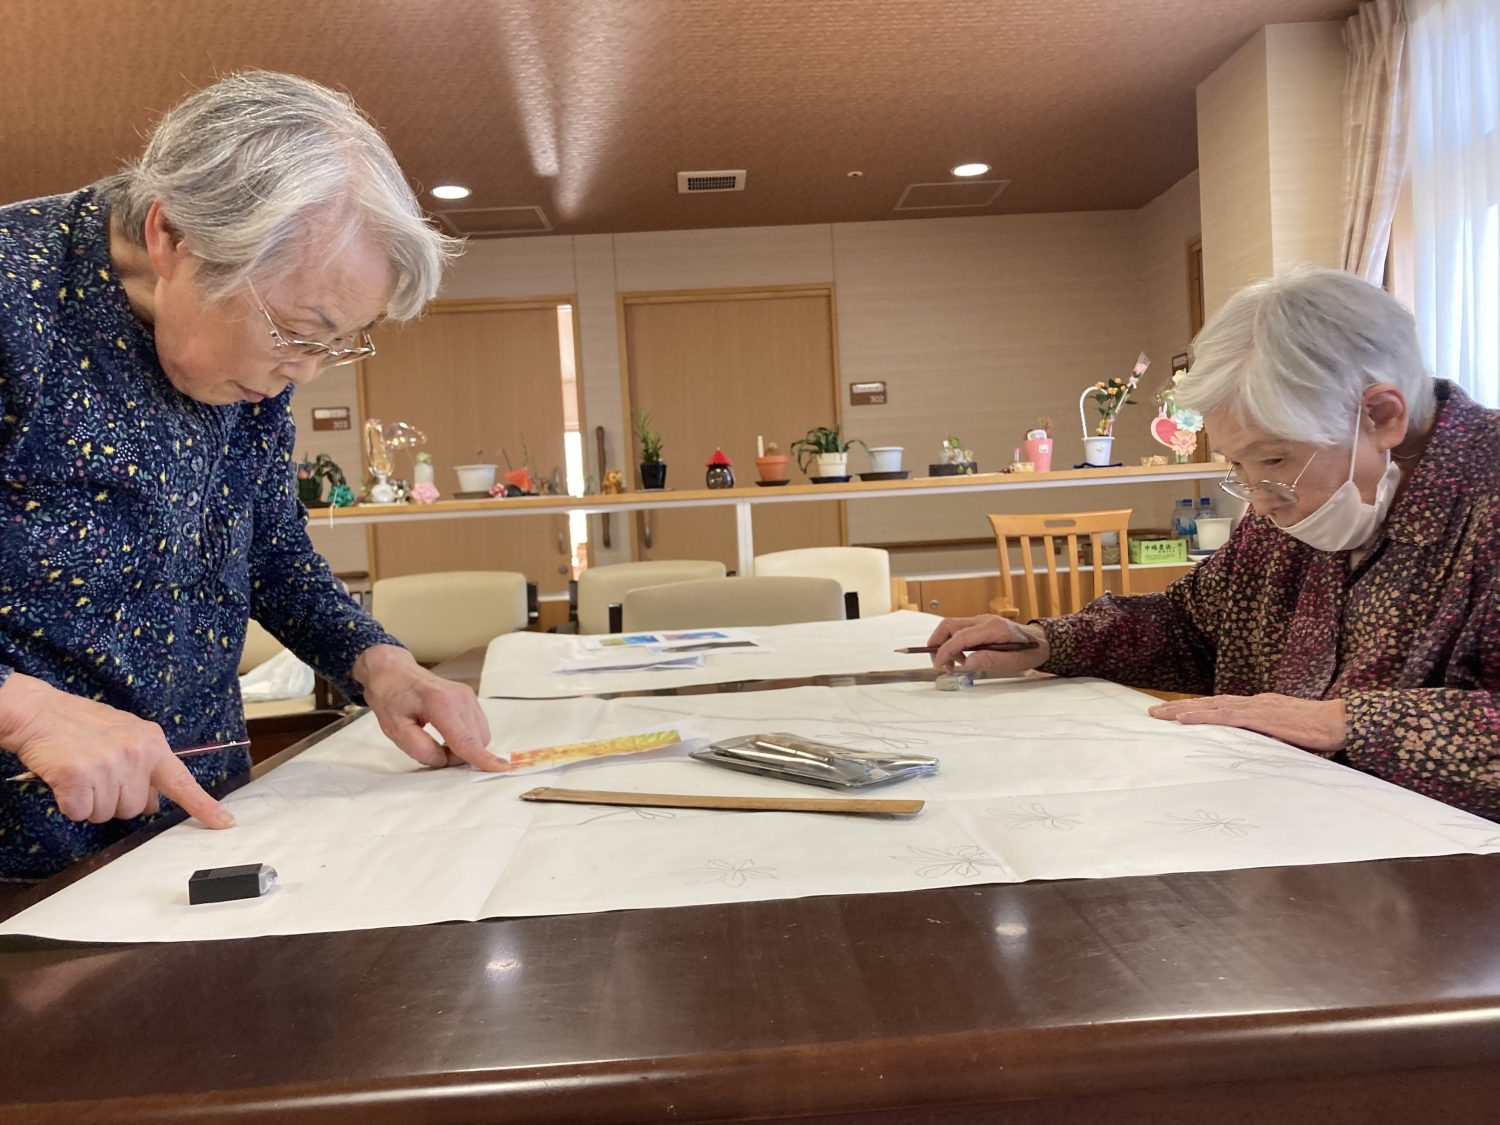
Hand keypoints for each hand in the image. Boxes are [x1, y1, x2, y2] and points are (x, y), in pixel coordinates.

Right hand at [0, 673, 234, 826]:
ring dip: (91, 803)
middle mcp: (136, 754)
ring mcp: (108, 765)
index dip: (203, 806)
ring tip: (82, 773)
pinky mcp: (78, 777)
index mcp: (152, 743)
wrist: (39, 711)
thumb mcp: (125, 733)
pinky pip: (81, 813)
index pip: (182, 781)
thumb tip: (153, 799)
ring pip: (108, 814)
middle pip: (135, 808)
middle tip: (98, 774)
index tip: (225, 823)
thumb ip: (144, 762)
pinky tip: (66, 781)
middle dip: (116, 799)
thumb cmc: (81, 724)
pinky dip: (70, 804)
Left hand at [354, 644, 507, 771]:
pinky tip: (447, 734)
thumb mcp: (395, 729)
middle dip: (459, 756)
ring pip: (480, 735)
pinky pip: (478, 727)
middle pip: (476, 741)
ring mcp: (468, 696)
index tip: (501, 768)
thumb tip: (444, 760)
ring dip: (464, 747)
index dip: (482, 758)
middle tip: (432, 752)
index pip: (465, 739)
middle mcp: (460, 698)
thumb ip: (421, 749)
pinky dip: (466, 737)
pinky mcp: (470, 698)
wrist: (393, 671)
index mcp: (440, 704)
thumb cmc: (390, 698)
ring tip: (437, 741)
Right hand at [926, 614, 1049, 674]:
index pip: (960, 636)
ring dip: (945, 645)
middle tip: (938, 663)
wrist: (1040, 641)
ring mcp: (980, 620)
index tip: (938, 665)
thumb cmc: (1029, 652)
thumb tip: (967, 662)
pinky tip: (963, 658)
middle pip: (949, 625)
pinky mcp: (979, 625)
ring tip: (954, 665)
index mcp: (992, 628)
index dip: (945, 651)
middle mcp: (984, 620)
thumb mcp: (1013, 662)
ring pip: (951, 627)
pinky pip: (959, 631)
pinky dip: (954, 644)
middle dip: (937, 643)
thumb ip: (990, 660)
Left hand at [1148, 693, 1347, 752]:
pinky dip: (1202, 716)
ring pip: (1211, 706)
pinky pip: (1225, 716)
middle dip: (1180, 707)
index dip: (1196, 708)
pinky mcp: (1260, 716)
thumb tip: (1255, 752)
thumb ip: (1269, 741)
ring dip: (1182, 710)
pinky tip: (1183, 719)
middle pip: (1209, 703)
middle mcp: (1253, 702)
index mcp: (1259, 706)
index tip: (1174, 712)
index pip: (1221, 705)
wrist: (1340, 722)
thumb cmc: (1319, 732)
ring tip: (1159, 714)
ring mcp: (1255, 707)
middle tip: (1153, 712)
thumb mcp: (1288, 737)